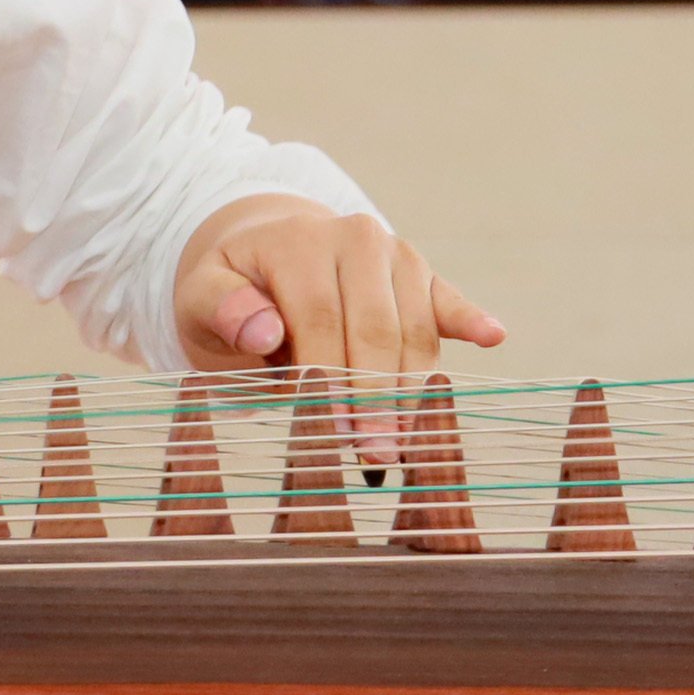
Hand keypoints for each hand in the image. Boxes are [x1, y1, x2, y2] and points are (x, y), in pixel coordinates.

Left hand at [169, 197, 505, 461]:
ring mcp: (396, 254)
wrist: (263, 246)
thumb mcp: (202, 295)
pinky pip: (448, 299)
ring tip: (407, 443)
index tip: (337, 436)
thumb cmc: (231, 286)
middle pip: (377, 328)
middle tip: (377, 456)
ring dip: (413, 390)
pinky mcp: (422, 274)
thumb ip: (224, 310)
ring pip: (415, 329)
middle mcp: (356, 239)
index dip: (333, 383)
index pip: (323, 321)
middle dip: (378, 398)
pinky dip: (470, 319)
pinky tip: (492, 335)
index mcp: (300, 243)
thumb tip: (265, 331)